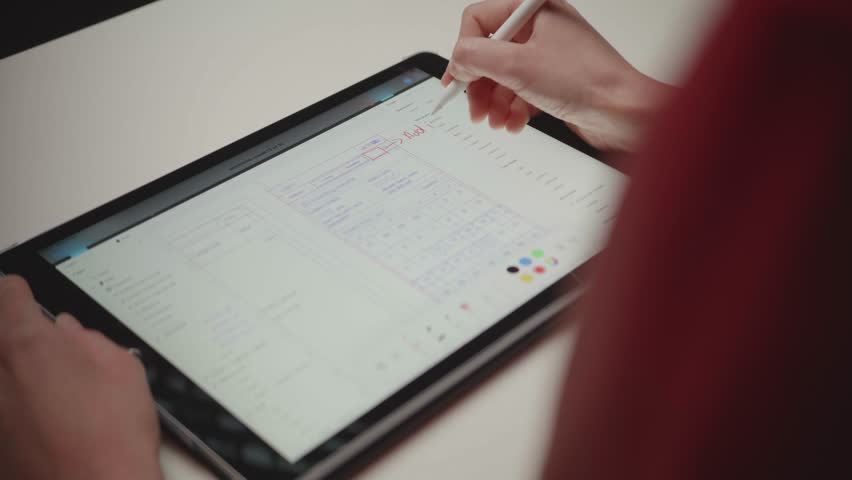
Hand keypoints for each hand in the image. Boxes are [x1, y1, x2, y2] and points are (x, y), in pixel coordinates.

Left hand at [0, 275, 161, 479]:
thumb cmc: (111, 434)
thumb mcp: (122, 368)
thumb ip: (88, 340)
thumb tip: (70, 333)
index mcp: (26, 344)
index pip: (8, 295)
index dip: (21, 293)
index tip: (26, 297)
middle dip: (18, 337)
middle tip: (44, 347)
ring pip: (1, 375)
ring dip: (17, 375)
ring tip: (53, 390)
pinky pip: (4, 409)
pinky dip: (17, 408)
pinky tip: (46, 420)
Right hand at [444, 0, 672, 151]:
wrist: (625, 113)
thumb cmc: (587, 81)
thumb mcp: (517, 66)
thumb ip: (476, 57)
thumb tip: (457, 60)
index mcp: (533, 9)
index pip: (479, 21)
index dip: (464, 52)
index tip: (458, 80)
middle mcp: (541, 27)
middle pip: (489, 53)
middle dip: (479, 85)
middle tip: (474, 109)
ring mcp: (548, 55)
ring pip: (503, 76)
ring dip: (495, 102)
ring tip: (496, 121)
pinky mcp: (555, 81)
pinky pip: (521, 92)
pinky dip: (513, 109)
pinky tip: (515, 123)